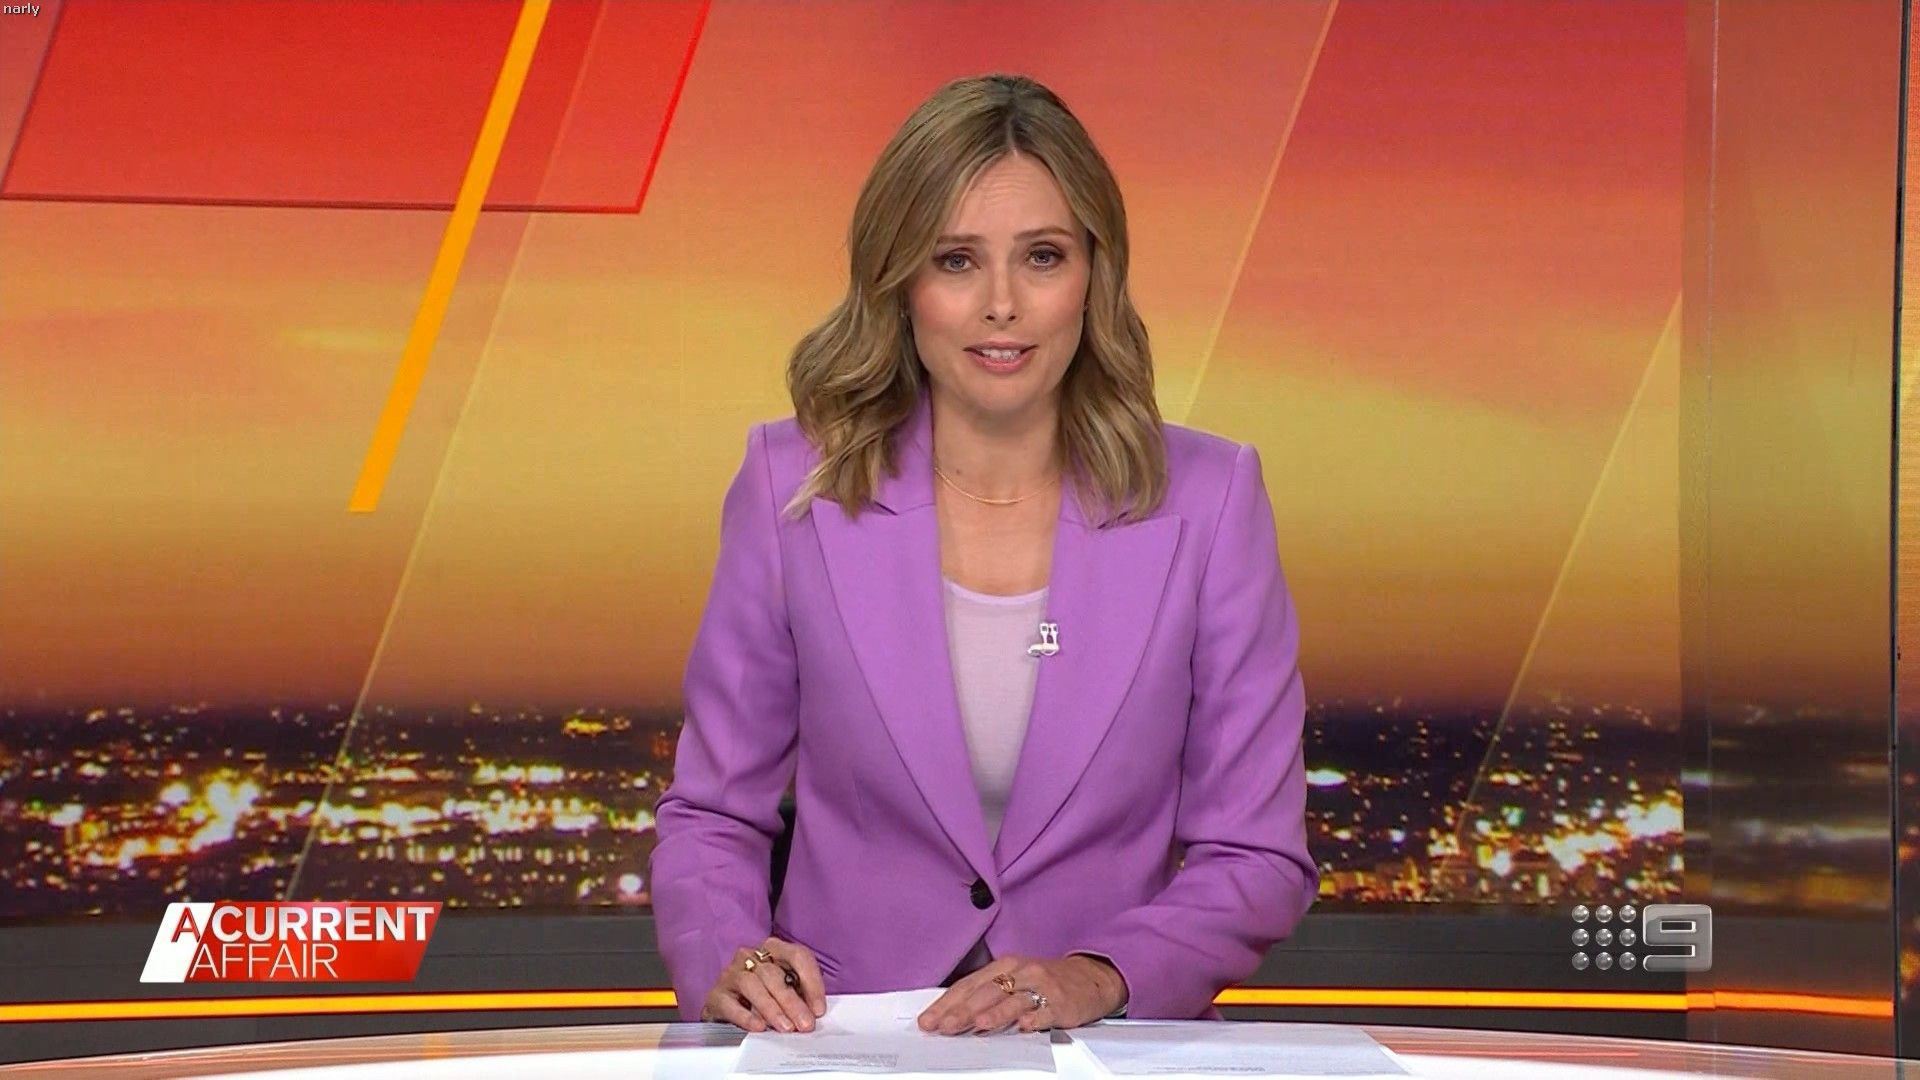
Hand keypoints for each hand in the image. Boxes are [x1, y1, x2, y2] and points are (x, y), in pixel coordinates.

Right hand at [700, 937, 826, 1032]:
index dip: (812, 981)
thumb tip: (815, 1012)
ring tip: (785, 1027)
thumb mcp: (786, 989)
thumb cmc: (763, 994)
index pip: (798, 955)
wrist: (728, 1006)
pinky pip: (731, 1004)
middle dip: (792, 1001)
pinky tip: (759, 1026)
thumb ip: (802, 994)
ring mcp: (731, 973)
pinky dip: (746, 1016)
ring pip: (752, 985)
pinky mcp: (717, 994)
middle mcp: (751, 956)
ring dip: (772, 1008)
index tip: (819, 1008)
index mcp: (774, 949)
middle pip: (774, 974)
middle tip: (804, 1023)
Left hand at [916, 954, 1126, 1034]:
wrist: (1091, 977)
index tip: (928, 1020)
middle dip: (962, 1011)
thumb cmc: (1046, 981)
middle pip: (987, 992)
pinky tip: (1024, 1027)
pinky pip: (1045, 1012)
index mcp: (1005, 966)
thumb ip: (987, 994)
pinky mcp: (1061, 1003)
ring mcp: (1042, 987)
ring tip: (977, 1025)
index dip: (946, 1003)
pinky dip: (1034, 1019)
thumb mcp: (1014, 979)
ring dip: (995, 1014)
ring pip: (1013, 1001)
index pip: (968, 985)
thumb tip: (952, 1015)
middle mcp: (1022, 972)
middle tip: (943, 1026)